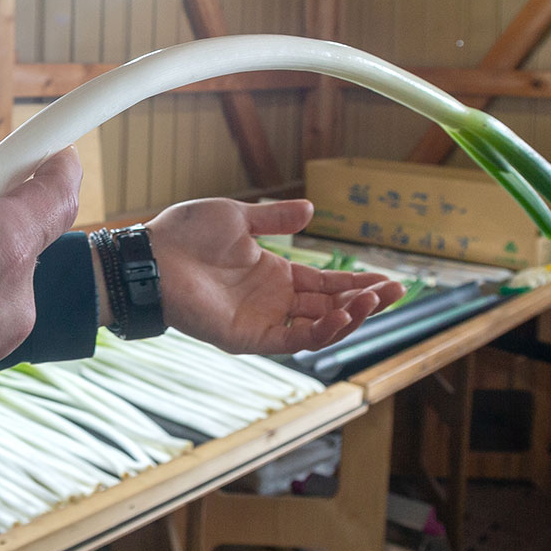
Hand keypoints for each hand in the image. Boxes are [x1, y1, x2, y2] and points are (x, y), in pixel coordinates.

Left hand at [142, 198, 401, 354]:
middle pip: (330, 307)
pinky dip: (320, 332)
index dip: (358, 283)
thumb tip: (311, 210)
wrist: (153, 255)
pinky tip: (343, 317)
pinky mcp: (248, 337)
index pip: (326, 285)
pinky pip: (292, 340)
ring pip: (317, 327)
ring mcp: (262, 321)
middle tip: (397, 292)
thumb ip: (275, 219)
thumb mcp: (239, 217)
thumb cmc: (186, 234)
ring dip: (349, 316)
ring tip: (375, 301)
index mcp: (273, 274)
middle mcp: (272, 301)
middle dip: (365, 301)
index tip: (390, 280)